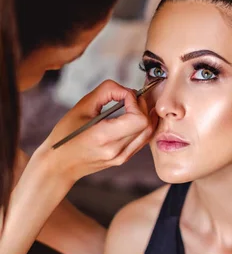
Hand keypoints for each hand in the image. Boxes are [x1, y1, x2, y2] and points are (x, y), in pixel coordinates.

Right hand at [39, 80, 156, 184]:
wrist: (60, 165)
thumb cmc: (66, 135)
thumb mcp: (81, 107)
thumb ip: (106, 92)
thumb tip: (126, 89)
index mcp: (103, 137)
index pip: (139, 119)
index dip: (135, 102)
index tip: (124, 95)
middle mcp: (116, 150)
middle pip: (147, 124)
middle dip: (141, 105)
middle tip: (128, 97)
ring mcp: (122, 157)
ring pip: (149, 132)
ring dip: (145, 114)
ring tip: (131, 105)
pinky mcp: (123, 159)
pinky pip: (142, 139)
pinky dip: (142, 125)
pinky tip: (132, 116)